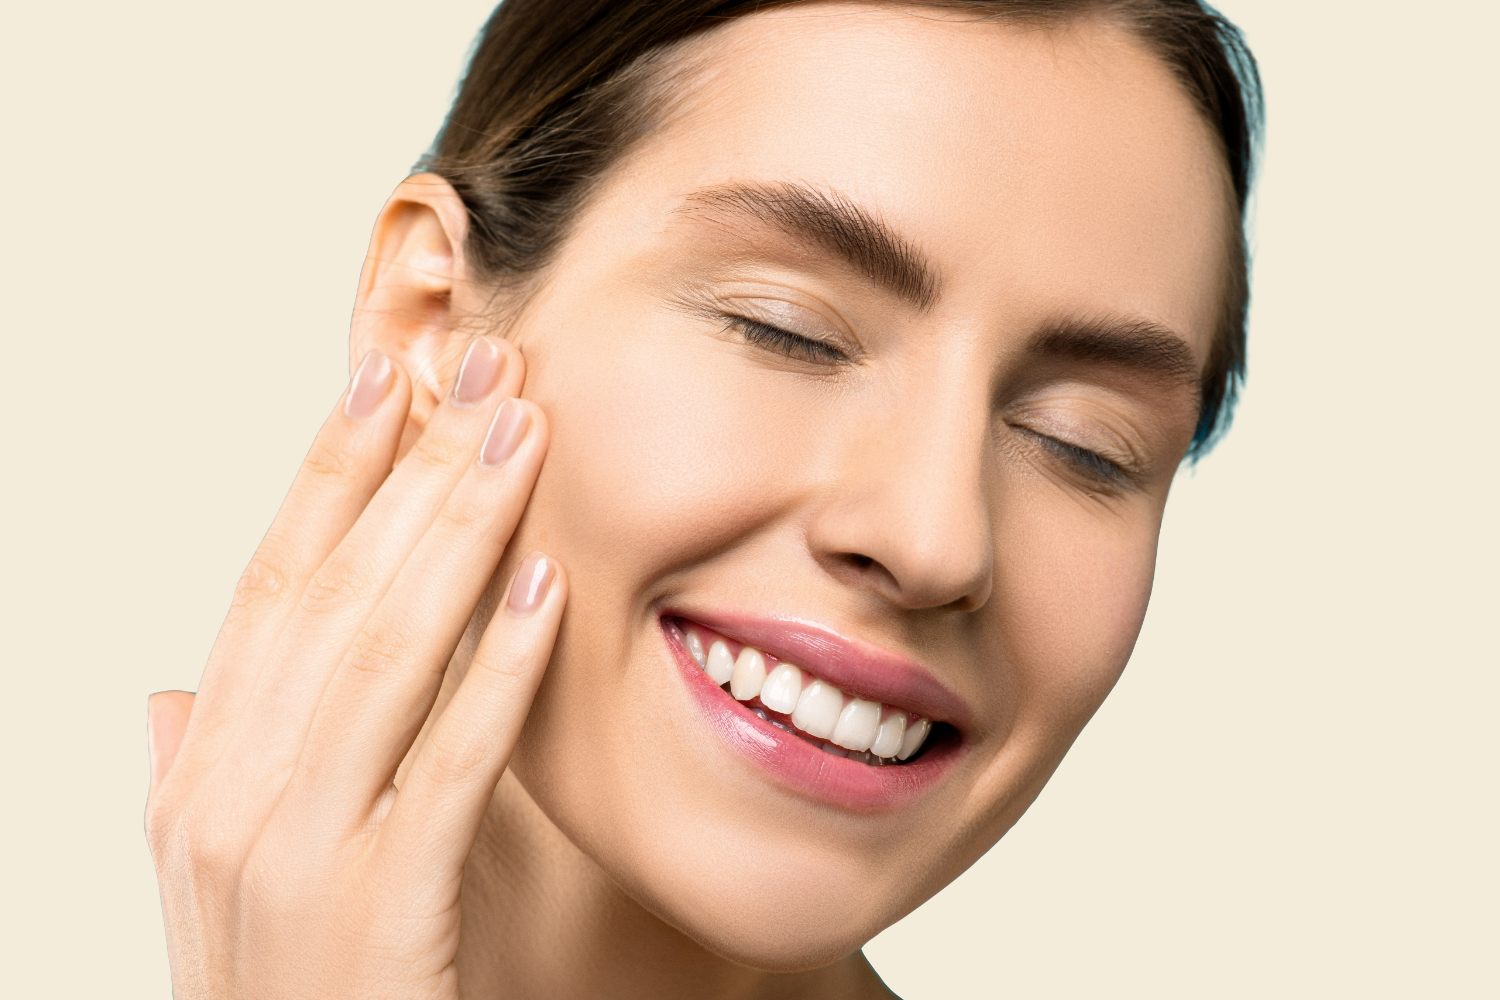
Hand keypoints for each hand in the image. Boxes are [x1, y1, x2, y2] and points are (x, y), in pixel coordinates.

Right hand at [144, 337, 561, 997]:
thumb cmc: (285, 988)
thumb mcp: (224, 879)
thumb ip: (197, 775)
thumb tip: (169, 688)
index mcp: (201, 775)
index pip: (267, 587)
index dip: (324, 476)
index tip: (379, 377)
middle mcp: (229, 799)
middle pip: (330, 592)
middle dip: (411, 470)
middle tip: (481, 368)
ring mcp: (294, 855)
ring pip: (384, 653)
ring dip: (459, 533)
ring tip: (523, 437)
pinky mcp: (376, 913)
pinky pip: (449, 767)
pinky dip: (499, 672)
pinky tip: (549, 591)